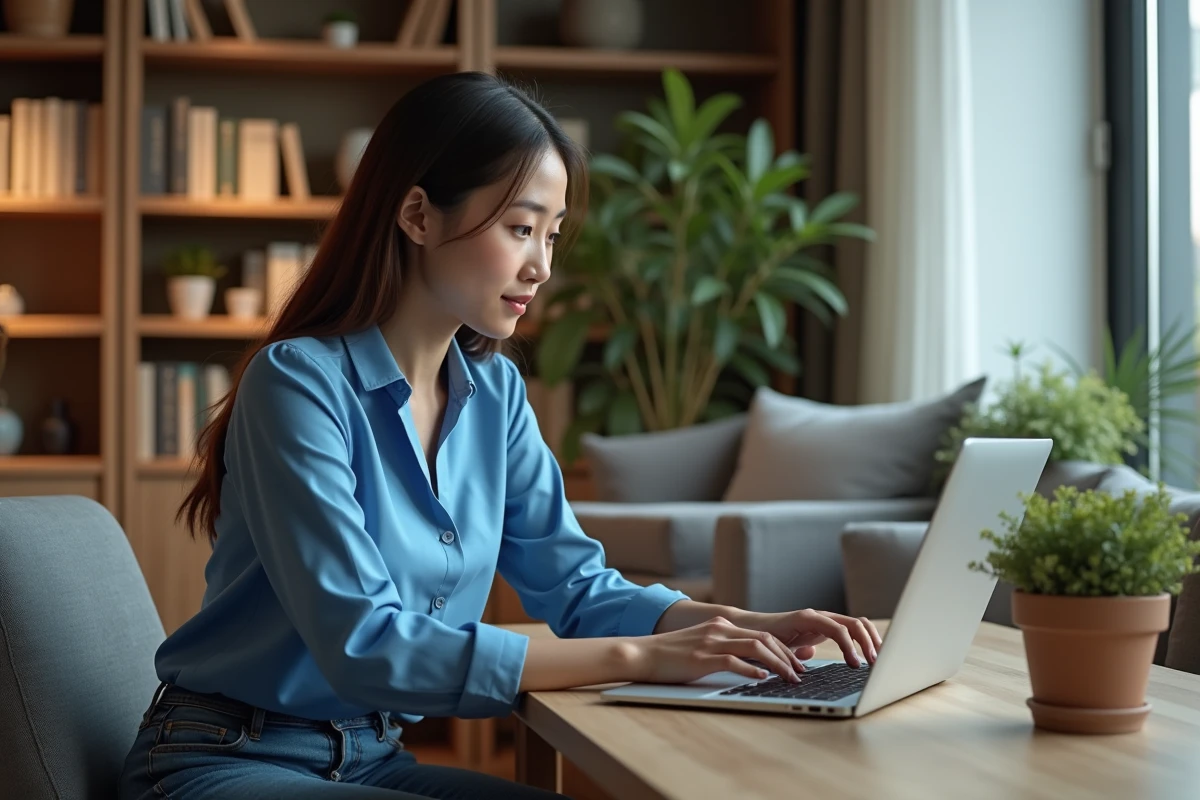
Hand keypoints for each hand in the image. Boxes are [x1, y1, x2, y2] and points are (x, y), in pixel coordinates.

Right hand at [629, 616, 806, 684]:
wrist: (641, 653)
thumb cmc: (670, 655)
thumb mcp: (701, 645)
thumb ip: (724, 649)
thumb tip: (750, 664)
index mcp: (720, 625)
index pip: (761, 634)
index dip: (783, 649)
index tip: (795, 664)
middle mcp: (719, 629)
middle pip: (764, 638)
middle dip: (787, 656)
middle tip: (800, 673)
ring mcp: (710, 642)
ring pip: (755, 647)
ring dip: (777, 664)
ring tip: (789, 678)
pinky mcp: (701, 658)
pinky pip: (733, 661)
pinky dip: (751, 670)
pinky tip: (762, 678)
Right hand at [732, 609, 881, 668]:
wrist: (743, 633)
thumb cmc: (768, 643)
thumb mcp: (794, 650)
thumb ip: (806, 649)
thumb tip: (812, 654)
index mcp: (823, 625)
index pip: (856, 627)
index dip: (872, 641)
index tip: (883, 661)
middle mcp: (821, 617)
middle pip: (859, 623)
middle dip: (874, 642)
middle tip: (880, 664)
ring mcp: (813, 615)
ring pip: (850, 624)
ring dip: (864, 643)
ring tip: (868, 664)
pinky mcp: (804, 618)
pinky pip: (833, 628)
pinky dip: (846, 644)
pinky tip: (850, 661)